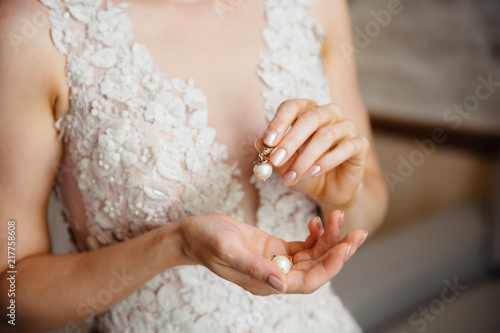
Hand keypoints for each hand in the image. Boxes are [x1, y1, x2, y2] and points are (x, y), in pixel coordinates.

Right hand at [178, 211, 366, 294]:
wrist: (193, 233)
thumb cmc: (206, 241)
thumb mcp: (228, 249)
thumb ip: (254, 267)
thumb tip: (281, 284)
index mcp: (266, 282)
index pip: (307, 281)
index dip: (329, 266)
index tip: (346, 248)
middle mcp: (275, 275)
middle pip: (316, 268)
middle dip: (338, 251)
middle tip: (358, 232)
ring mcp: (276, 261)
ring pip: (312, 256)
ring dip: (329, 240)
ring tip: (340, 217)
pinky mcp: (274, 248)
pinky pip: (302, 246)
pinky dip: (314, 235)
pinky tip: (318, 222)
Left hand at [255, 99, 369, 205]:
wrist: (328, 190)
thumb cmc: (304, 170)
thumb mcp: (284, 164)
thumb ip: (272, 152)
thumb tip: (259, 143)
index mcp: (306, 112)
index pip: (292, 107)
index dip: (279, 122)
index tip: (267, 142)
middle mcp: (328, 114)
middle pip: (310, 118)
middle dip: (290, 140)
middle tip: (276, 160)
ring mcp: (346, 127)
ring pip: (326, 135)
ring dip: (305, 158)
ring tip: (291, 177)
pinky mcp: (360, 144)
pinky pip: (346, 148)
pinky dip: (326, 161)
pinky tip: (313, 173)